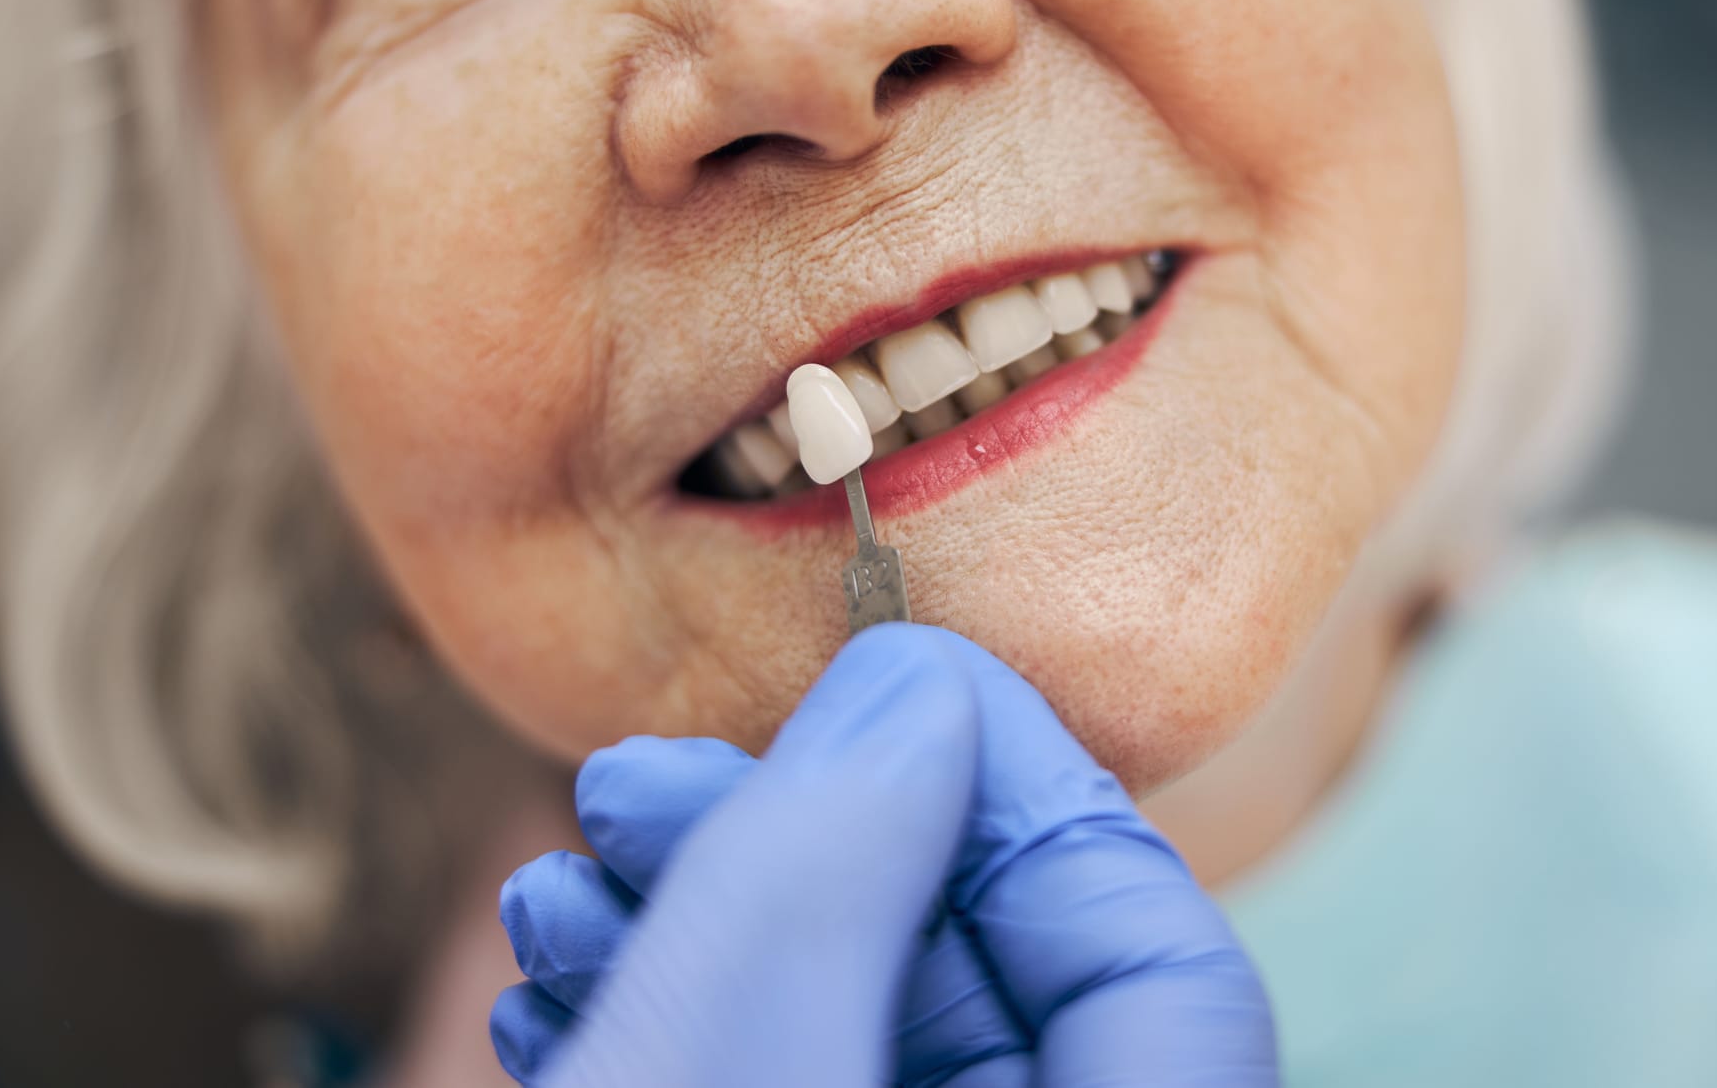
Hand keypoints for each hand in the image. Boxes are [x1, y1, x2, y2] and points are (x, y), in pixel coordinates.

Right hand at [489, 622, 1276, 1086]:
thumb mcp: (731, 1067)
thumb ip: (830, 870)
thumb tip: (910, 693)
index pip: (1162, 965)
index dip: (1030, 789)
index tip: (883, 670)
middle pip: (987, 980)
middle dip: (810, 848)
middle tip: (641, 778)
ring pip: (863, 1028)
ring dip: (708, 923)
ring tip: (561, 874)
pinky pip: (783, 1079)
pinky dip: (680, 1012)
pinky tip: (554, 975)